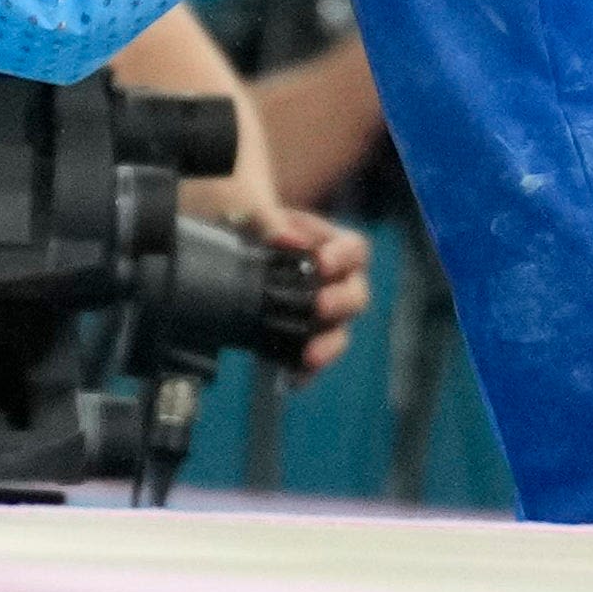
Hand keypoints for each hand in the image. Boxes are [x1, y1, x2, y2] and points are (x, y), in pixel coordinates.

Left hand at [237, 201, 372, 376]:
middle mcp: (337, 283)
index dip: (343, 257)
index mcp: (333, 246)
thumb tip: (286, 239)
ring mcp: (324, 314)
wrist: (235, 248)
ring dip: (328, 345)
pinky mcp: (306, 339)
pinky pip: (312, 361)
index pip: (355, 250)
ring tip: (309, 356)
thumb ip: (271, 221)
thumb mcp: (257, 212)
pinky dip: (304, 372)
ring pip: (340, 333)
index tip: (323, 263)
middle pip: (356, 295)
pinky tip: (292, 379)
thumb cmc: (253, 224)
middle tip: (319, 305)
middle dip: (340, 302)